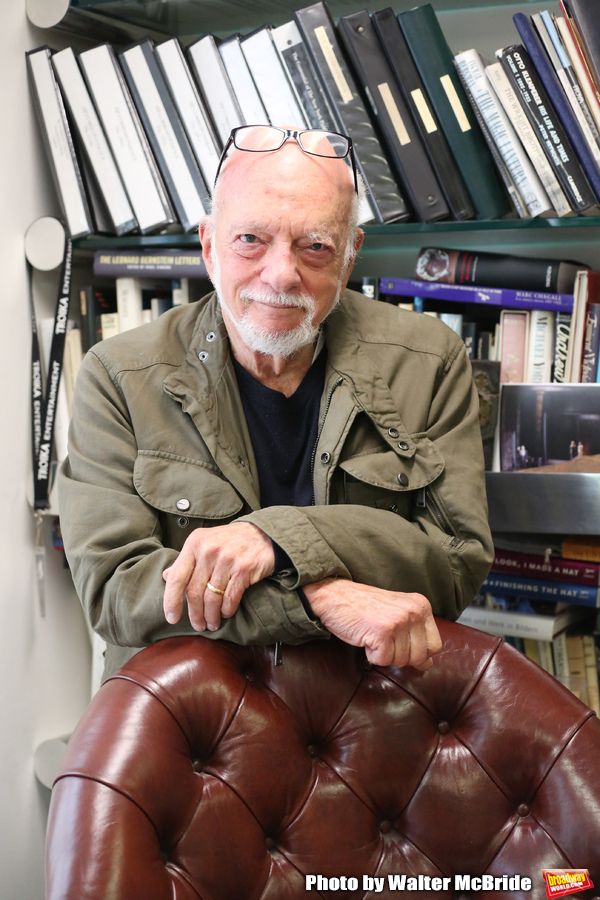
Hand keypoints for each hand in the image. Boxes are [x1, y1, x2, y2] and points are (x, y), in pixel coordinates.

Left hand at [162, 522, 274, 631]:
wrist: (263, 534)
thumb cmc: (230, 541)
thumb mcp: (204, 543)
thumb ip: (187, 560)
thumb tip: (166, 576)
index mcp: (194, 543)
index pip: (176, 577)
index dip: (171, 601)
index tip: (171, 618)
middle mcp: (209, 550)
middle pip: (194, 592)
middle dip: (194, 614)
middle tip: (198, 625)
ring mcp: (227, 559)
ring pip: (212, 598)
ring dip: (211, 616)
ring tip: (212, 624)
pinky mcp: (244, 569)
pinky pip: (230, 598)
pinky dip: (227, 610)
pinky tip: (226, 613)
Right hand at [303, 578, 441, 669]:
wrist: (334, 595)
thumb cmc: (364, 607)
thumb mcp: (397, 615)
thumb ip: (415, 635)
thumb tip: (428, 664)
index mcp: (421, 606)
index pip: (435, 645)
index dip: (417, 653)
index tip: (400, 644)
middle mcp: (414, 612)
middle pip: (419, 657)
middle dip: (399, 656)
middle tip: (383, 639)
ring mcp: (399, 621)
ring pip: (400, 661)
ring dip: (383, 654)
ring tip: (373, 635)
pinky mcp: (382, 632)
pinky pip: (382, 660)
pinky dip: (370, 655)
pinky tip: (365, 638)